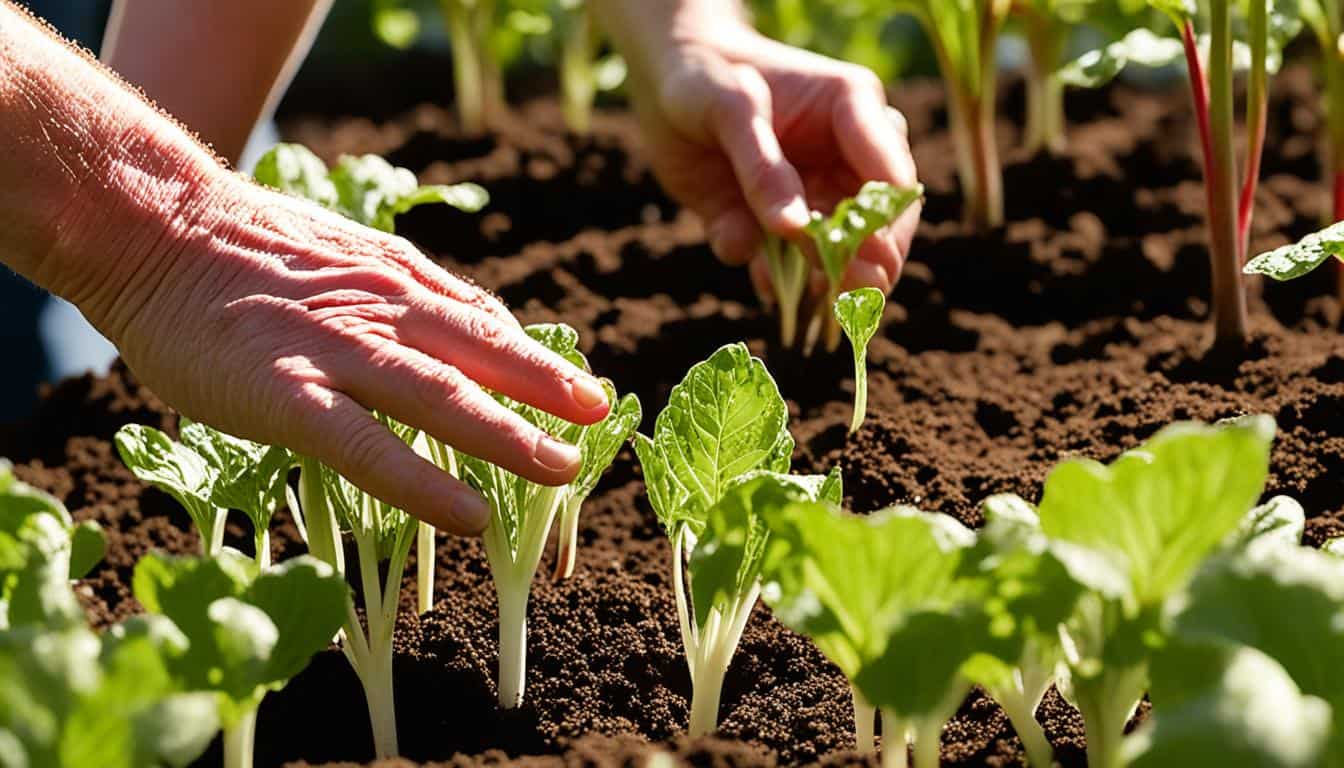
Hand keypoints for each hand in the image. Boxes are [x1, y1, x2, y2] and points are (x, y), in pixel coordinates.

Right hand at [88, 171, 610, 535]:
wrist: (153, 227)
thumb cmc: (242, 250)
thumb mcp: (345, 249)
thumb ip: (402, 289)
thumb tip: (465, 323)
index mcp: (394, 277)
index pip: (483, 322)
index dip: (535, 361)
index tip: (579, 390)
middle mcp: (382, 309)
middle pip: (483, 353)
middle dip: (547, 390)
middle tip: (596, 419)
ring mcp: (338, 352)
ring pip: (442, 397)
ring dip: (510, 436)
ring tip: (561, 470)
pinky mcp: (288, 395)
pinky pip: (368, 449)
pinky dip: (423, 484)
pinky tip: (467, 515)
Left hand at [625, 22, 919, 299]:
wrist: (665, 83)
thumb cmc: (705, 75)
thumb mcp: (728, 106)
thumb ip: (761, 166)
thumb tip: (796, 230)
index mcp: (853, 110)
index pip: (890, 171)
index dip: (887, 220)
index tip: (872, 259)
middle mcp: (846, 157)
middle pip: (879, 221)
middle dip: (870, 262)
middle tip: (851, 300)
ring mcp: (815, 196)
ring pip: (840, 251)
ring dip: (830, 281)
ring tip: (819, 309)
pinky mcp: (777, 226)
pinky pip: (787, 264)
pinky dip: (780, 281)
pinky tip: (768, 288)